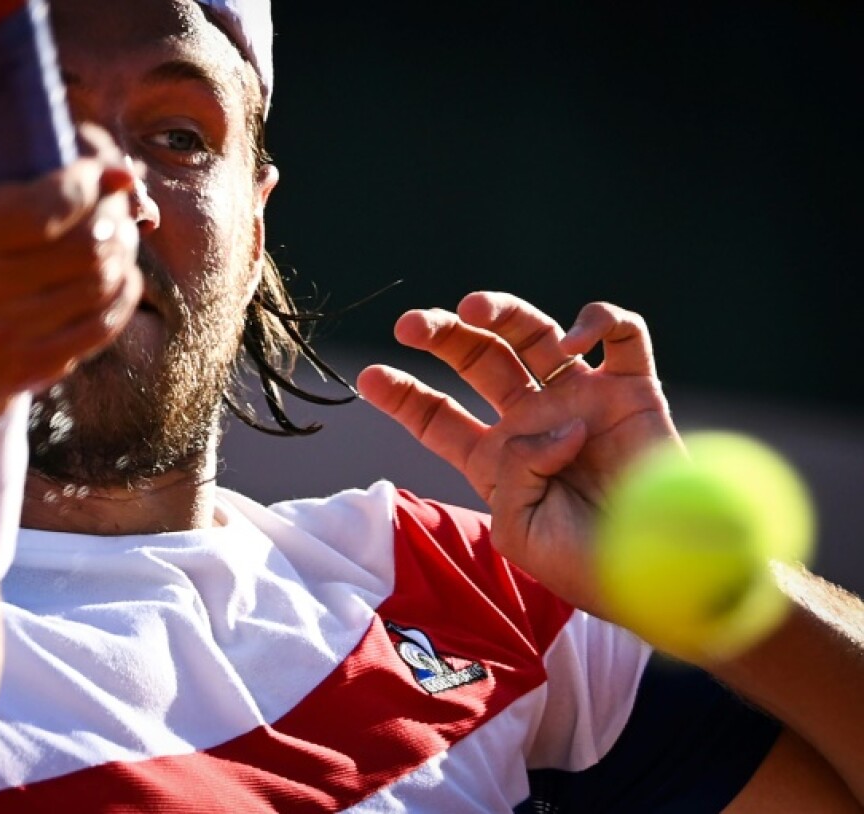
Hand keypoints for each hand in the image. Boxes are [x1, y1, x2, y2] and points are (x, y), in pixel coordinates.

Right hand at [0, 124, 143, 421]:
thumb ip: (36, 179)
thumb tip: (122, 176)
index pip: (48, 207)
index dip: (88, 184)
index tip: (96, 174)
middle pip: (86, 245)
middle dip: (114, 216)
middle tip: (119, 207)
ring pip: (100, 283)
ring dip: (123, 253)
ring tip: (122, 237)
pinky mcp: (26, 368)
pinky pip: (101, 325)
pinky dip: (123, 293)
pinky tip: (122, 274)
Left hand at [359, 291, 679, 614]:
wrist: (661, 578)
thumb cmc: (586, 567)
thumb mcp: (521, 533)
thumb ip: (512, 475)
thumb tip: (550, 427)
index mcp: (496, 458)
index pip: (438, 416)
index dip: (403, 394)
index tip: (369, 374)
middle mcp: (534, 420)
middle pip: (478, 359)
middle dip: (442, 334)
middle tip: (410, 325)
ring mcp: (582, 399)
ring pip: (534, 332)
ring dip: (500, 311)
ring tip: (473, 309)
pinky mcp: (633, 390)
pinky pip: (620, 335)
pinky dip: (596, 321)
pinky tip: (574, 346)